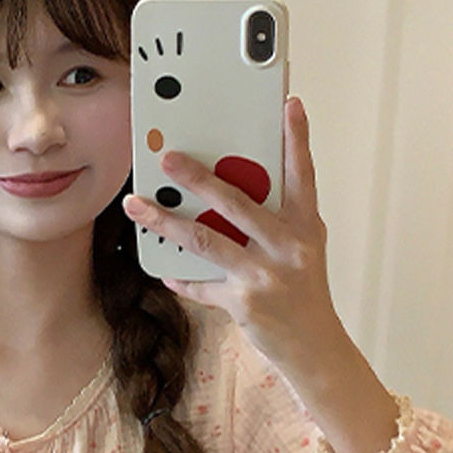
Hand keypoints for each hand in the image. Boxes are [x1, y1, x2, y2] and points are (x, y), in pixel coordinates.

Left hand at [123, 96, 401, 452]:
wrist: (316, 348)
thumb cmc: (303, 293)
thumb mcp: (300, 251)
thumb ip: (272, 222)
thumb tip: (223, 195)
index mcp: (305, 226)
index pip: (302, 174)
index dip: (297, 138)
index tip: (289, 103)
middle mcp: (289, 246)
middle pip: (237, 202)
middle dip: (198, 176)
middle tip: (167, 156)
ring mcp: (266, 275)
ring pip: (205, 240)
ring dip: (165, 221)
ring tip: (136, 205)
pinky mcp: (245, 303)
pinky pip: (201, 284)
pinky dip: (180, 277)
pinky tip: (163, 270)